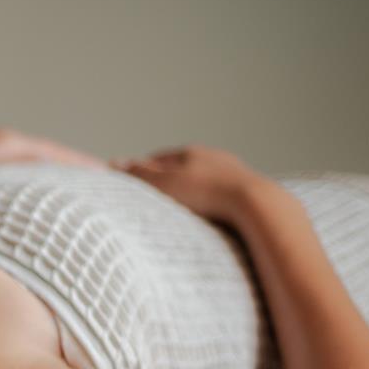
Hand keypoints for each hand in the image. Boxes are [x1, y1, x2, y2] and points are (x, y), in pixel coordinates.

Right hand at [112, 145, 266, 222]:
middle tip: (156, 201)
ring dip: (192, 192)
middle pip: (182, 168)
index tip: (132, 188)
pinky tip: (209, 215)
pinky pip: (221, 193)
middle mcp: (212, 156)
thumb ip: (138, 174)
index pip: (157, 160)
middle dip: (168, 182)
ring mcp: (232, 171)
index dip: (143, 174)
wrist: (254, 203)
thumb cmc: (205, 194)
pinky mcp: (246, 189)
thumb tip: (114, 162)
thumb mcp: (163, 184)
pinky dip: (212, 201)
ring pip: (204, 180)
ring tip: (183, 211)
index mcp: (188, 152)